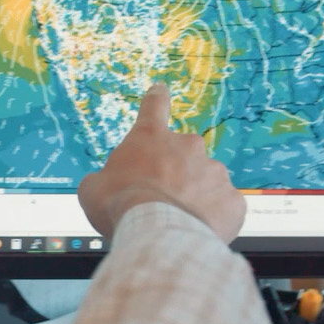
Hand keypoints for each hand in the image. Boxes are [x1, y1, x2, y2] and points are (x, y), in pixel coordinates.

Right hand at [78, 82, 244, 242]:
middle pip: (182, 155)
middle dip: (173, 173)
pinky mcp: (231, 198)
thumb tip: (104, 184)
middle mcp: (187, 146)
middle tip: (159, 200)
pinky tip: (196, 229)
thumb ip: (104, 178)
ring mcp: (213, 171)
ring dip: (193, 196)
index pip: (154, 106)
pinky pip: (222, 206)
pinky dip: (212, 216)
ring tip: (176, 220)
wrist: (157, 234)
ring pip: (204, 181)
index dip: (157, 98)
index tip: (161, 89)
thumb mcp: (92, 189)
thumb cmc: (120, 207)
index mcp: (150, 137)